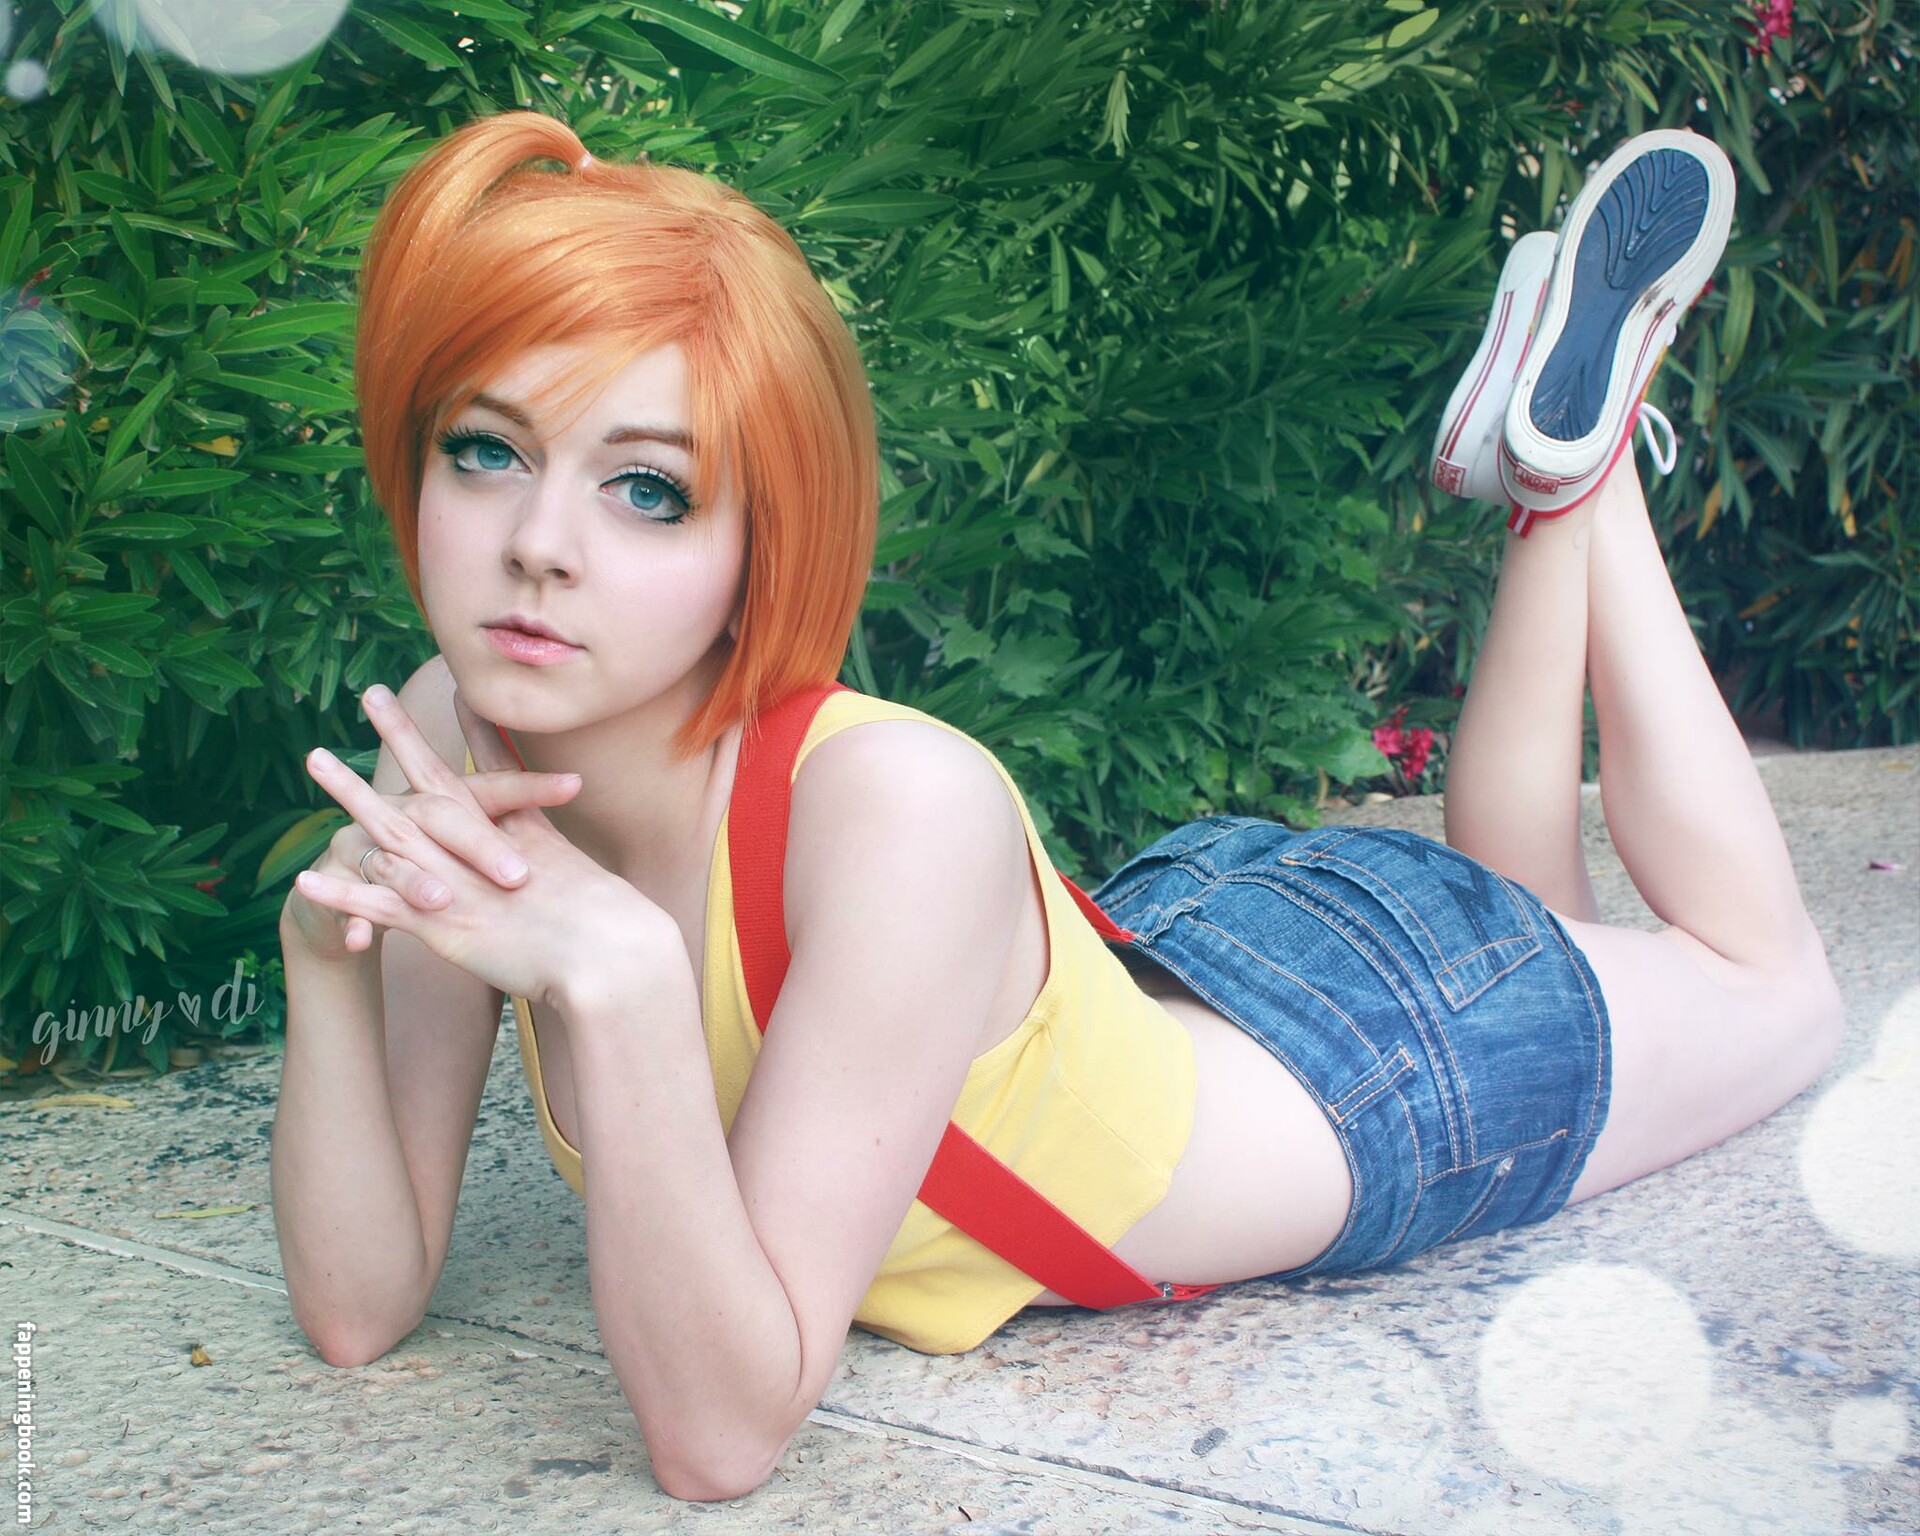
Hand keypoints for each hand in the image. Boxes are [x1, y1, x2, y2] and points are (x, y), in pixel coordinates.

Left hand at [290, 685, 674, 1007]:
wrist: (612, 956)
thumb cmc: (615, 932)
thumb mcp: (588, 887)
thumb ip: (576, 873)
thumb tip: (600, 867)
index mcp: (524, 837)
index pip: (494, 772)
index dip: (477, 729)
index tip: (460, 689)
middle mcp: (485, 849)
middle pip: (431, 781)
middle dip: (402, 735)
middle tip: (373, 692)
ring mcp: (458, 880)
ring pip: (391, 827)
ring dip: (350, 792)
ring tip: (313, 758)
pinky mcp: (441, 921)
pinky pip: (378, 904)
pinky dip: (342, 894)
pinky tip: (304, 880)